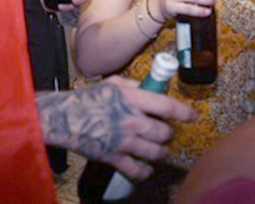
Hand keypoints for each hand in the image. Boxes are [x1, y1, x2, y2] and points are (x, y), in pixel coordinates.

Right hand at [36, 76, 195, 179]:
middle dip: (167, 133)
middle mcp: (131, 121)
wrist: (62, 117)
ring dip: (160, 151)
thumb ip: (133, 86)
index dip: (184, 112)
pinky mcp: (113, 157)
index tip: (192, 116)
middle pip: (164, 132)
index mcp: (132, 99)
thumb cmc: (86, 98)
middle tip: (164, 131)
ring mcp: (123, 141)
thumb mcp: (112, 84)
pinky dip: (145, 172)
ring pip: (155, 152)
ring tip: (159, 149)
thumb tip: (150, 89)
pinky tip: (145, 168)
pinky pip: (137, 171)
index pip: (168, 107)